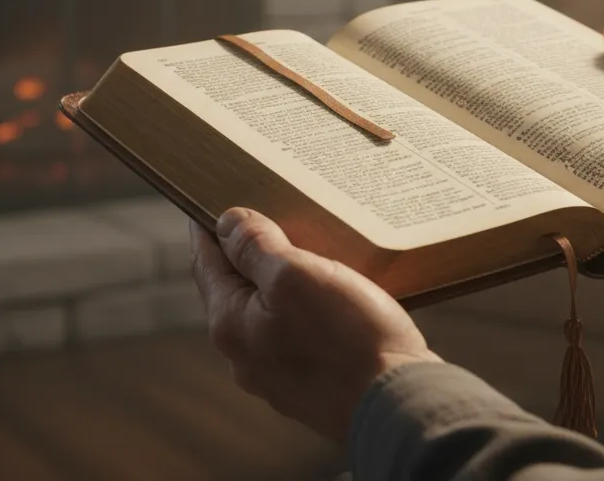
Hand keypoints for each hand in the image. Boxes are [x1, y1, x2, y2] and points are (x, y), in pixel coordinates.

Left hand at [189, 208, 440, 442]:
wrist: (398, 406)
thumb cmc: (348, 339)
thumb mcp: (297, 275)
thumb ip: (255, 246)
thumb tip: (227, 222)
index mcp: (231, 324)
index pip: (206, 261)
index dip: (207, 225)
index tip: (211, 197)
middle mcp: (246, 355)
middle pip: (236, 288)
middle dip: (249, 252)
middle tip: (267, 214)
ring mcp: (278, 375)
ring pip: (270, 312)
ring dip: (282, 281)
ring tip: (309, 250)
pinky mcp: (311, 386)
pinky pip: (299, 335)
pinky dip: (307, 309)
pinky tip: (334, 297)